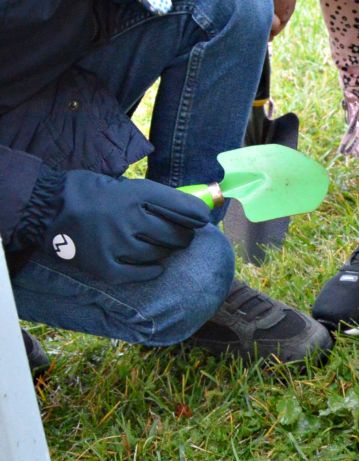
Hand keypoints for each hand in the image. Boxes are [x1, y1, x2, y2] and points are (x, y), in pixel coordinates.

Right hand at [38, 172, 211, 283]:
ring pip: (159, 254)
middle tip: (182, 236)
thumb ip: (159, 199)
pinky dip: (151, 272)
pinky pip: (138, 274)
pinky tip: (155, 268)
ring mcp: (116, 243)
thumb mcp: (130, 186)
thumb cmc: (98, 194)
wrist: (53, 207)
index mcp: (138, 194)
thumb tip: (197, 211)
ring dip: (165, 252)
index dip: (198, 215)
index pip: (183, 207)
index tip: (203, 219)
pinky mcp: (103, 265)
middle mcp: (129, 219)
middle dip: (184, 236)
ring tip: (162, 247)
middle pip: (175, 234)